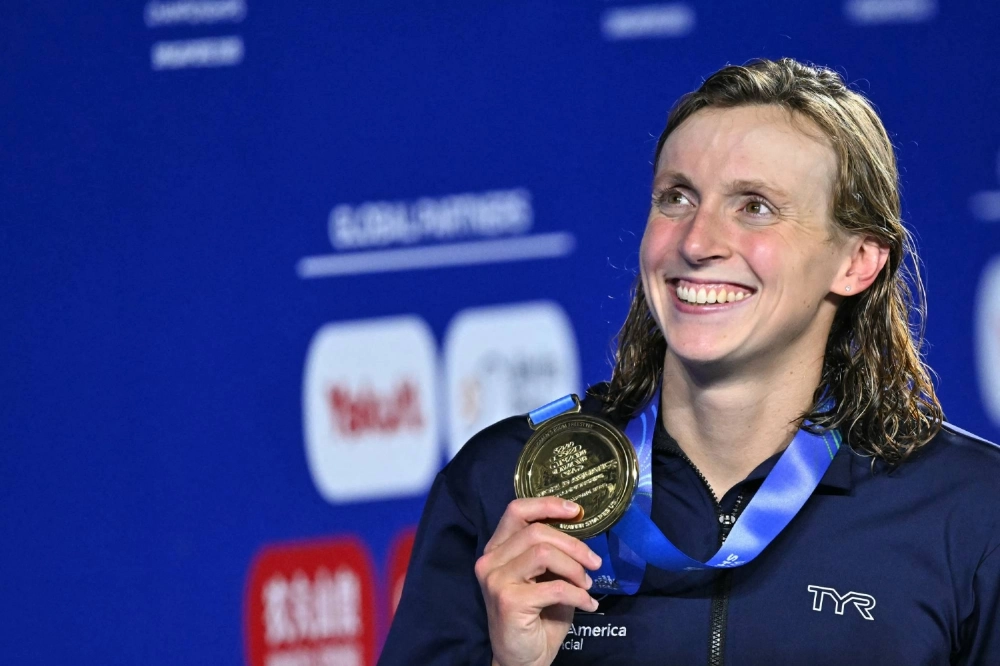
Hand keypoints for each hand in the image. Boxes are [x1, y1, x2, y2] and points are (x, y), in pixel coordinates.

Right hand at [475, 498, 602, 665]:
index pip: (516, 511)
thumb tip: (579, 528)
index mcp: (497, 549)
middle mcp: (490, 560)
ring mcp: (496, 580)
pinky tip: (587, 604)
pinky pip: (555, 587)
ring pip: (544, 553)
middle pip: (536, 532)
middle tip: (594, 562)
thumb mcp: (545, 577)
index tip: (576, 511)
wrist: (523, 659)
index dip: (547, 505)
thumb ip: (551, 552)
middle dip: (573, 544)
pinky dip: (578, 594)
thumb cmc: (537, 616)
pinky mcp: (509, 602)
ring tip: (587, 584)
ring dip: (575, 568)